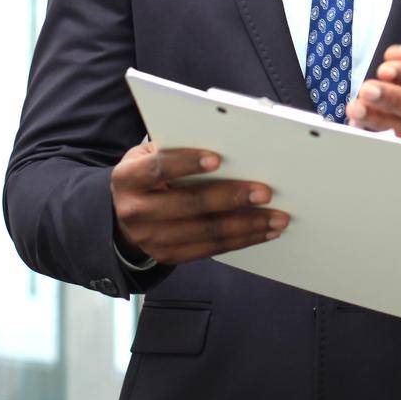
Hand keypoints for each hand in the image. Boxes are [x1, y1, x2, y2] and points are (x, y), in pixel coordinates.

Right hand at [109, 140, 287, 264]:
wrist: (123, 216)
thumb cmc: (148, 175)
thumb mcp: (148, 155)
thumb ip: (177, 148)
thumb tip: (227, 143)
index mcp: (128, 178)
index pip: (158, 169)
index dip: (187, 163)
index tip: (218, 159)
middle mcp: (136, 211)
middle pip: (189, 205)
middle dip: (231, 198)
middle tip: (265, 192)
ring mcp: (151, 239)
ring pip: (205, 232)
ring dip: (246, 225)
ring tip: (277, 218)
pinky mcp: (169, 256)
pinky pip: (211, 249)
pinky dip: (241, 240)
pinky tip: (264, 232)